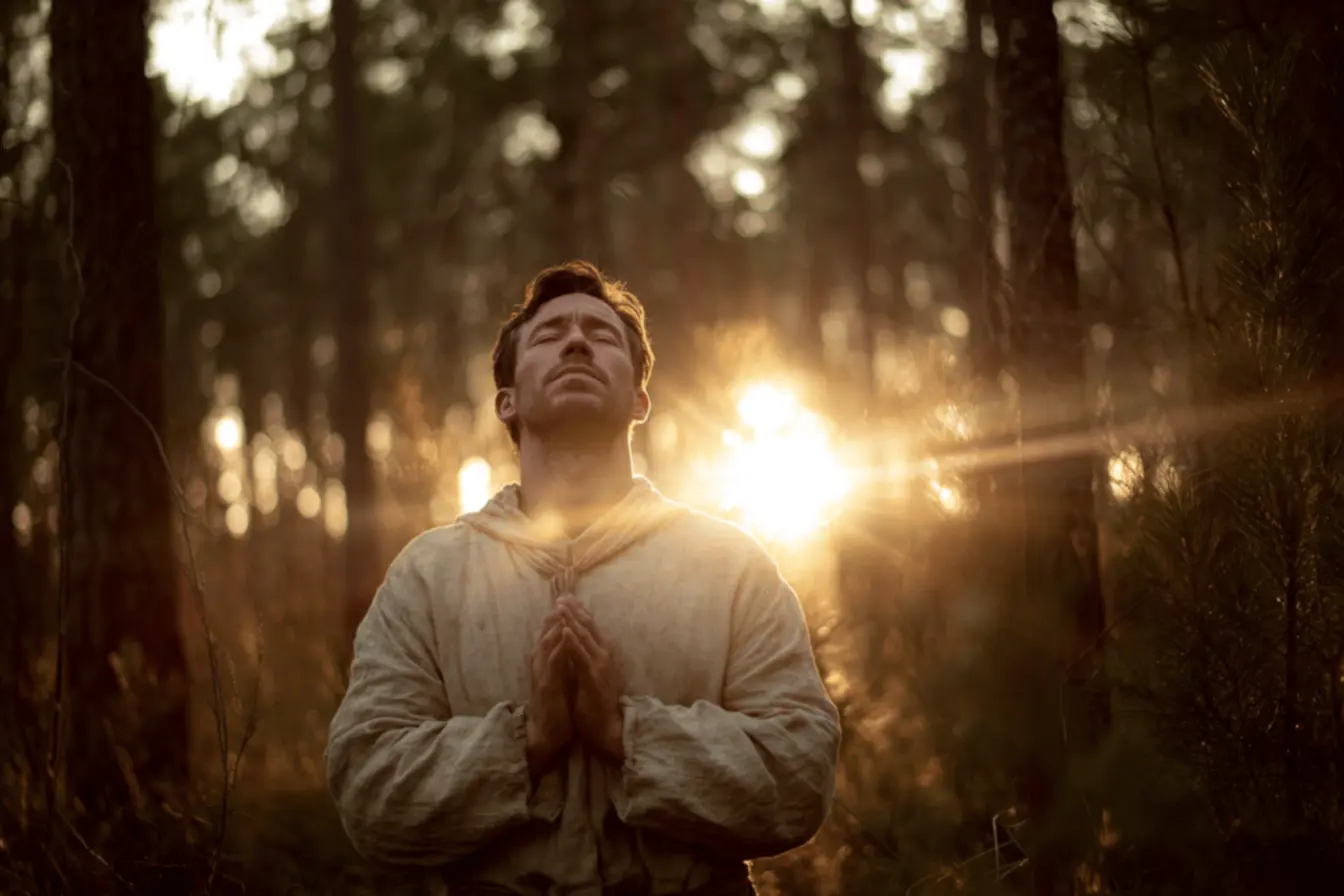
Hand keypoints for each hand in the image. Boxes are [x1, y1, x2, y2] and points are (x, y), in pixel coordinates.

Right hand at [525, 609, 572, 777]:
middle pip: (546, 636)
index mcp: (546, 664)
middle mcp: (541, 666)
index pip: (551, 637)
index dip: (557, 619)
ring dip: (554, 627)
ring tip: (562, 609)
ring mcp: (542, 675)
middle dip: (554, 616)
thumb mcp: (560, 680)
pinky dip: (559, 647)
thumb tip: (569, 646)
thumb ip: (562, 663)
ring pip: (546, 645)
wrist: (547, 734)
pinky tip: (565, 635)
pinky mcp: (547, 686)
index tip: (566, 600)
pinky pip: (553, 663)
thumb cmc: (555, 707)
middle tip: (563, 596)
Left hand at [556, 596, 625, 761]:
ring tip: (561, 605)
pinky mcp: (593, 676)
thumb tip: (577, 642)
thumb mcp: (589, 674)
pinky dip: (573, 641)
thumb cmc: (595, 702)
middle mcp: (604, 655)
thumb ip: (585, 657)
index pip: (590, 628)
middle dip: (575, 610)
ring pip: (584, 636)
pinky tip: (566, 629)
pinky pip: (581, 655)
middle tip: (563, 594)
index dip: (579, 612)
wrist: (605, 727)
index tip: (566, 598)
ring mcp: (600, 665)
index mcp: (602, 654)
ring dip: (572, 619)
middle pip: (588, 627)